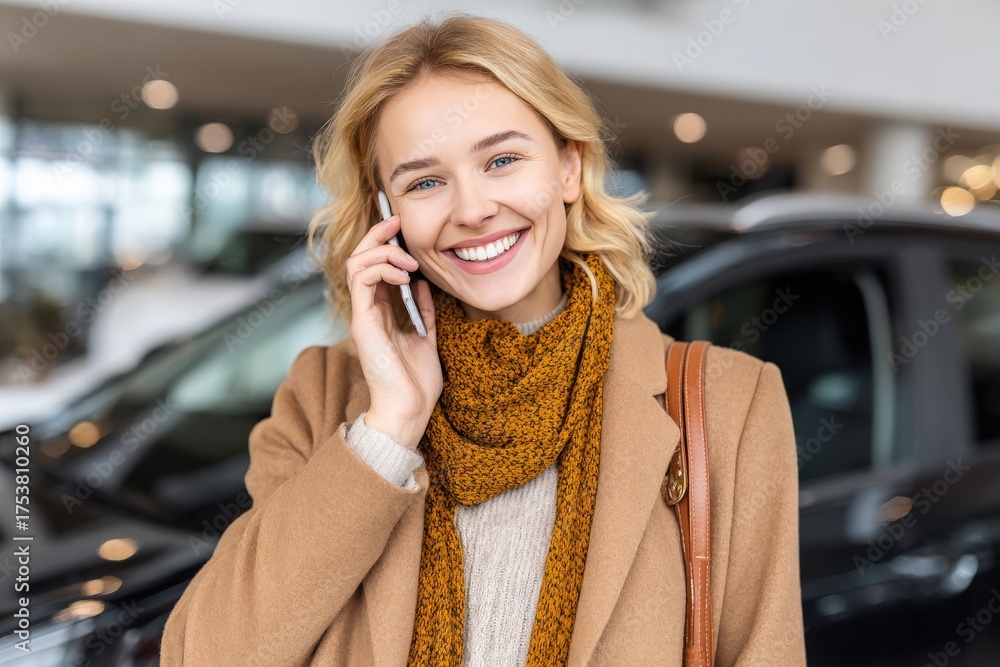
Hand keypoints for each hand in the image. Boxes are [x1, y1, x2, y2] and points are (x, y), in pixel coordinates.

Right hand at [344, 213, 440, 448]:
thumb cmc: (416, 381)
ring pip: (355, 263)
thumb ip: (422, 310)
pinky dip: (381, 268)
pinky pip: (361, 280)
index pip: (373, 265)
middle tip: (397, 222)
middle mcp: (366, 310)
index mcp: (380, 311)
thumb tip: (423, 283)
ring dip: (383, 252)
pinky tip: (405, 276)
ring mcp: (362, 315)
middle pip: (358, 257)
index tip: (402, 226)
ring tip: (409, 261)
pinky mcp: (362, 322)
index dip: (384, 241)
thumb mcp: (426, 336)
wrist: (409, 408)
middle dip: (377, 234)